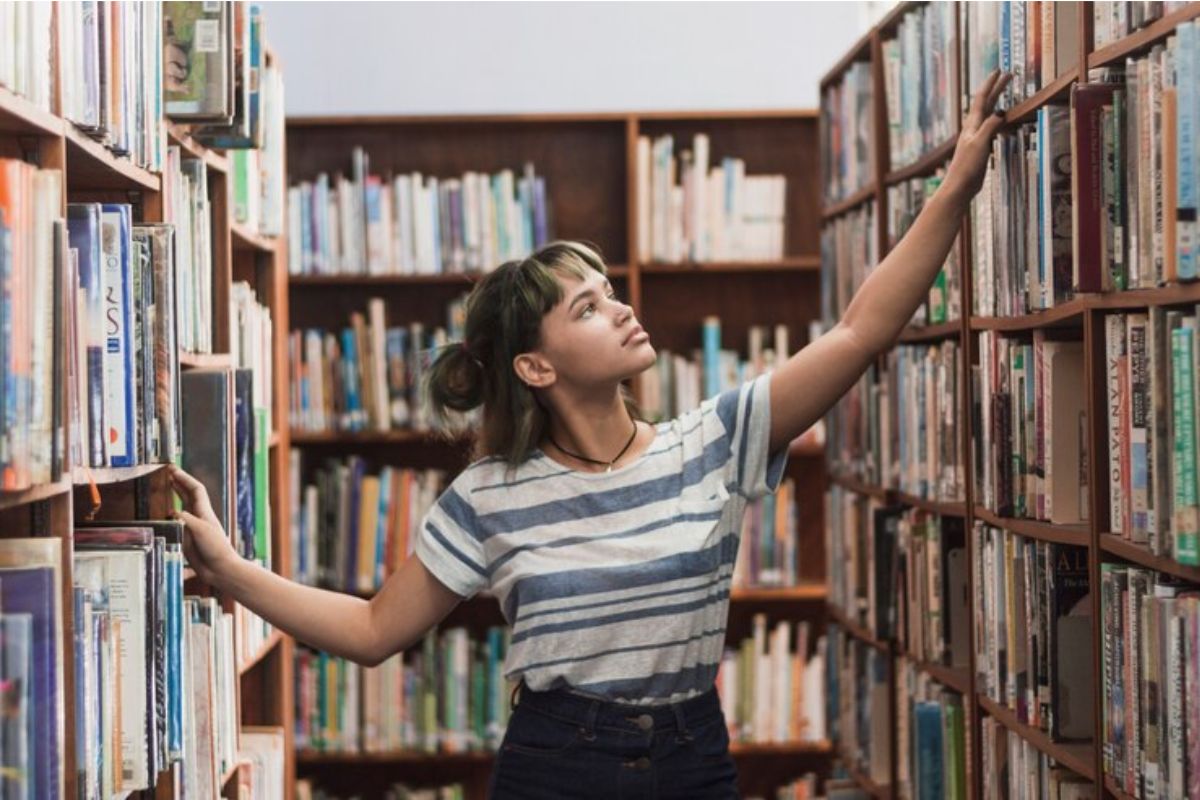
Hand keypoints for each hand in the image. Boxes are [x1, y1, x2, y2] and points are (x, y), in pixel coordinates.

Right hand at [169, 465, 236, 583]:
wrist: (219, 569)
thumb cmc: (215, 548)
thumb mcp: (201, 530)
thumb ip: (186, 520)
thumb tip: (172, 512)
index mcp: (204, 511)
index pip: (194, 489)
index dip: (184, 478)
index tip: (173, 469)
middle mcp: (198, 517)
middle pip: (188, 495)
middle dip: (178, 483)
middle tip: (166, 473)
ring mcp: (192, 527)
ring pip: (181, 506)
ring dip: (174, 496)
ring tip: (163, 487)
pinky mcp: (186, 539)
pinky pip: (175, 523)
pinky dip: (168, 516)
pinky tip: (162, 514)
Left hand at [943, 70, 1012, 205]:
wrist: (959, 187)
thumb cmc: (967, 166)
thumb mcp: (980, 143)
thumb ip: (990, 126)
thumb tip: (1000, 111)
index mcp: (972, 125)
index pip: (982, 99)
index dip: (991, 84)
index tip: (999, 70)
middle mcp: (973, 129)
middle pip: (986, 104)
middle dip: (997, 89)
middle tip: (1009, 76)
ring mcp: (976, 138)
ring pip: (989, 115)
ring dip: (997, 102)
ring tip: (1006, 94)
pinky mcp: (979, 148)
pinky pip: (992, 129)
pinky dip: (999, 121)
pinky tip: (1003, 123)